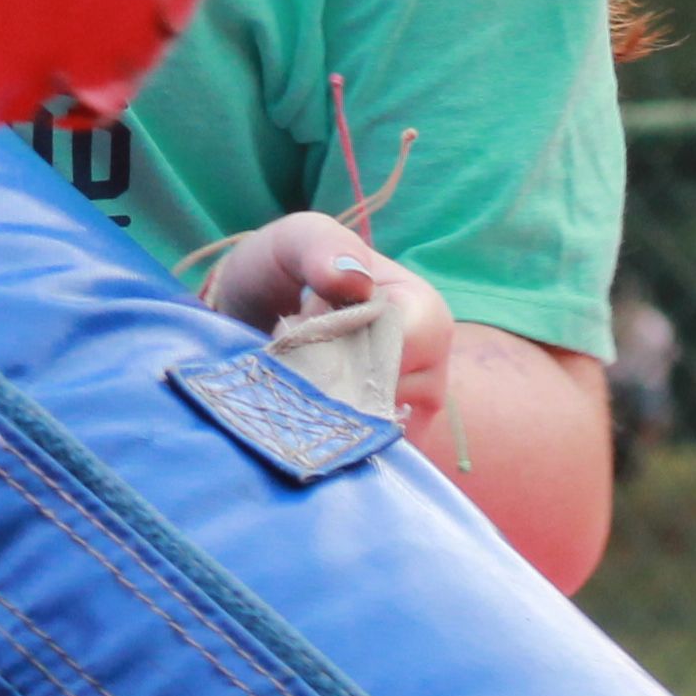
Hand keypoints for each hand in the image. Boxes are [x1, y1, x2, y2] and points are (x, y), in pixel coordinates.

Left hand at [200, 210, 451, 433]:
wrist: (260, 311)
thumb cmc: (285, 270)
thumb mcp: (295, 241)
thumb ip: (320, 247)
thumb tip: (353, 277)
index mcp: (425, 311)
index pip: (397, 350)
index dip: (340, 346)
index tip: (299, 328)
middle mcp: (434, 363)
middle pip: (386, 394)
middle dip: (327, 379)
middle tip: (293, 353)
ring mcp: (418, 407)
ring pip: (375, 427)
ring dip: (325, 406)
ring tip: (300, 373)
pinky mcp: (394, 440)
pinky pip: (373, 454)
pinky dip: (335, 438)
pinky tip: (310, 408)